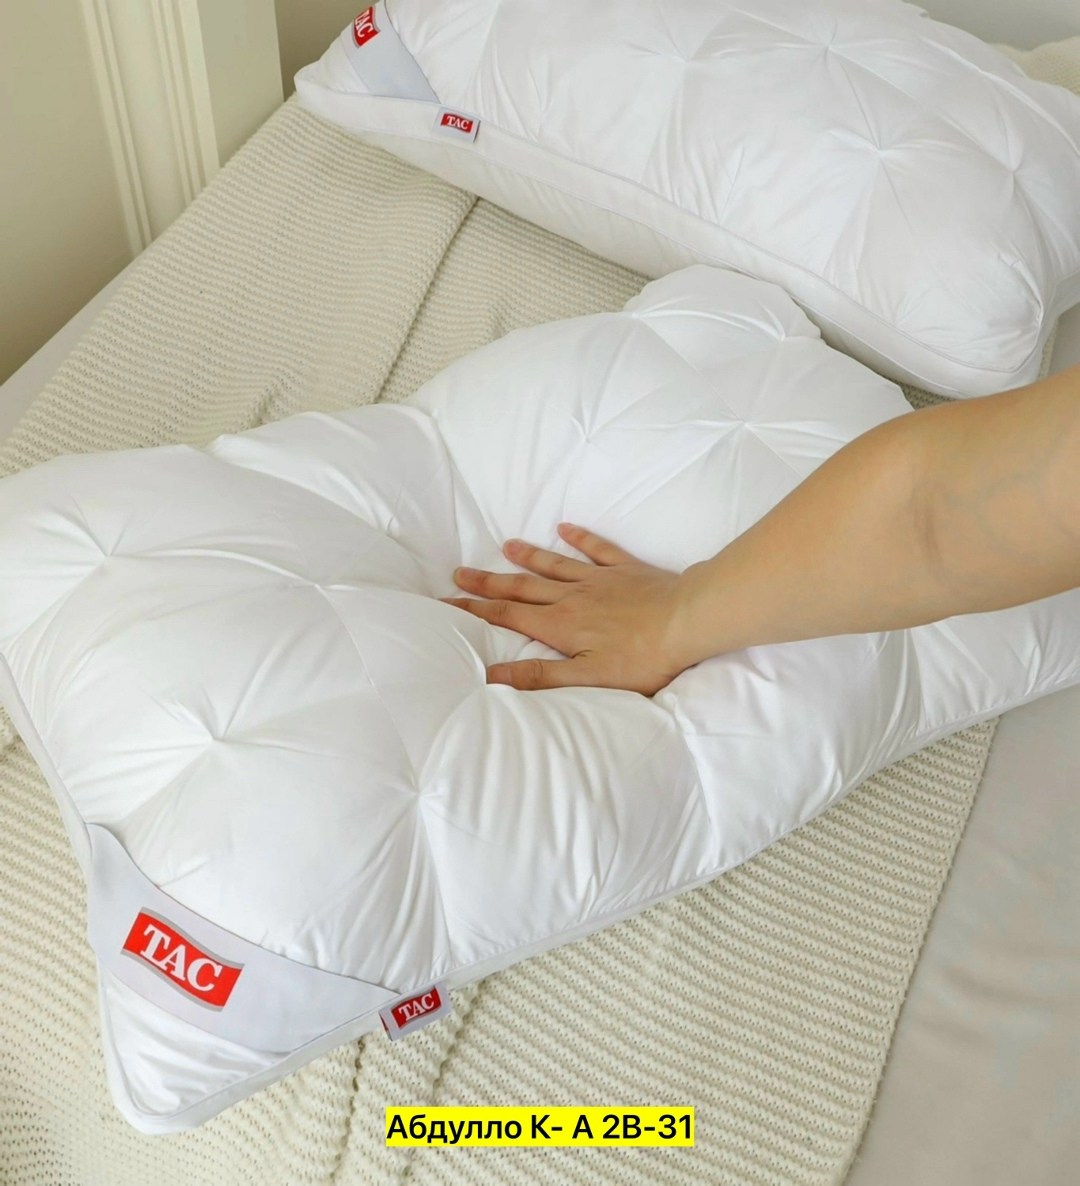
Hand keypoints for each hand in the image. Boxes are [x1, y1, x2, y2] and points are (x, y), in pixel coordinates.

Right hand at [441, 523, 700, 693]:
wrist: (689, 620)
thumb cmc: (642, 658)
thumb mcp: (588, 678)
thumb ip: (540, 677)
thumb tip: (491, 676)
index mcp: (560, 625)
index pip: (507, 617)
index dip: (474, 611)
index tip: (446, 603)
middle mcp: (572, 597)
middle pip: (522, 588)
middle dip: (489, 583)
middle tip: (460, 572)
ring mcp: (599, 579)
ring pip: (554, 565)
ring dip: (528, 556)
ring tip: (505, 545)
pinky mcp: (626, 570)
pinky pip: (598, 549)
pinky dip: (580, 537)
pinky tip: (566, 527)